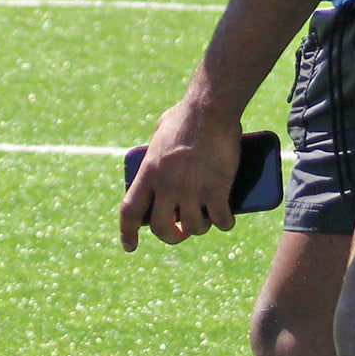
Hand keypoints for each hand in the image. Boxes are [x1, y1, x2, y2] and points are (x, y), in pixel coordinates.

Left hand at [119, 99, 241, 250]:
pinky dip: (225, 223)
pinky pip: (220, 220)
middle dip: (171, 236)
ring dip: (200, 228)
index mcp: (148, 173)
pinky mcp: (216, 189)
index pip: (129, 212)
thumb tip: (156, 151)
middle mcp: (166, 186)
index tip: (130, 246)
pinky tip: (227, 220)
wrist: (210, 109)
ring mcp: (191, 190)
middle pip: (161, 228)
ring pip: (194, 227)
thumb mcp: (160, 132)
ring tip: (207, 219)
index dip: (127, 233)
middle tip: (181, 232)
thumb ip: (155, 146)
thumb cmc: (186, 115)